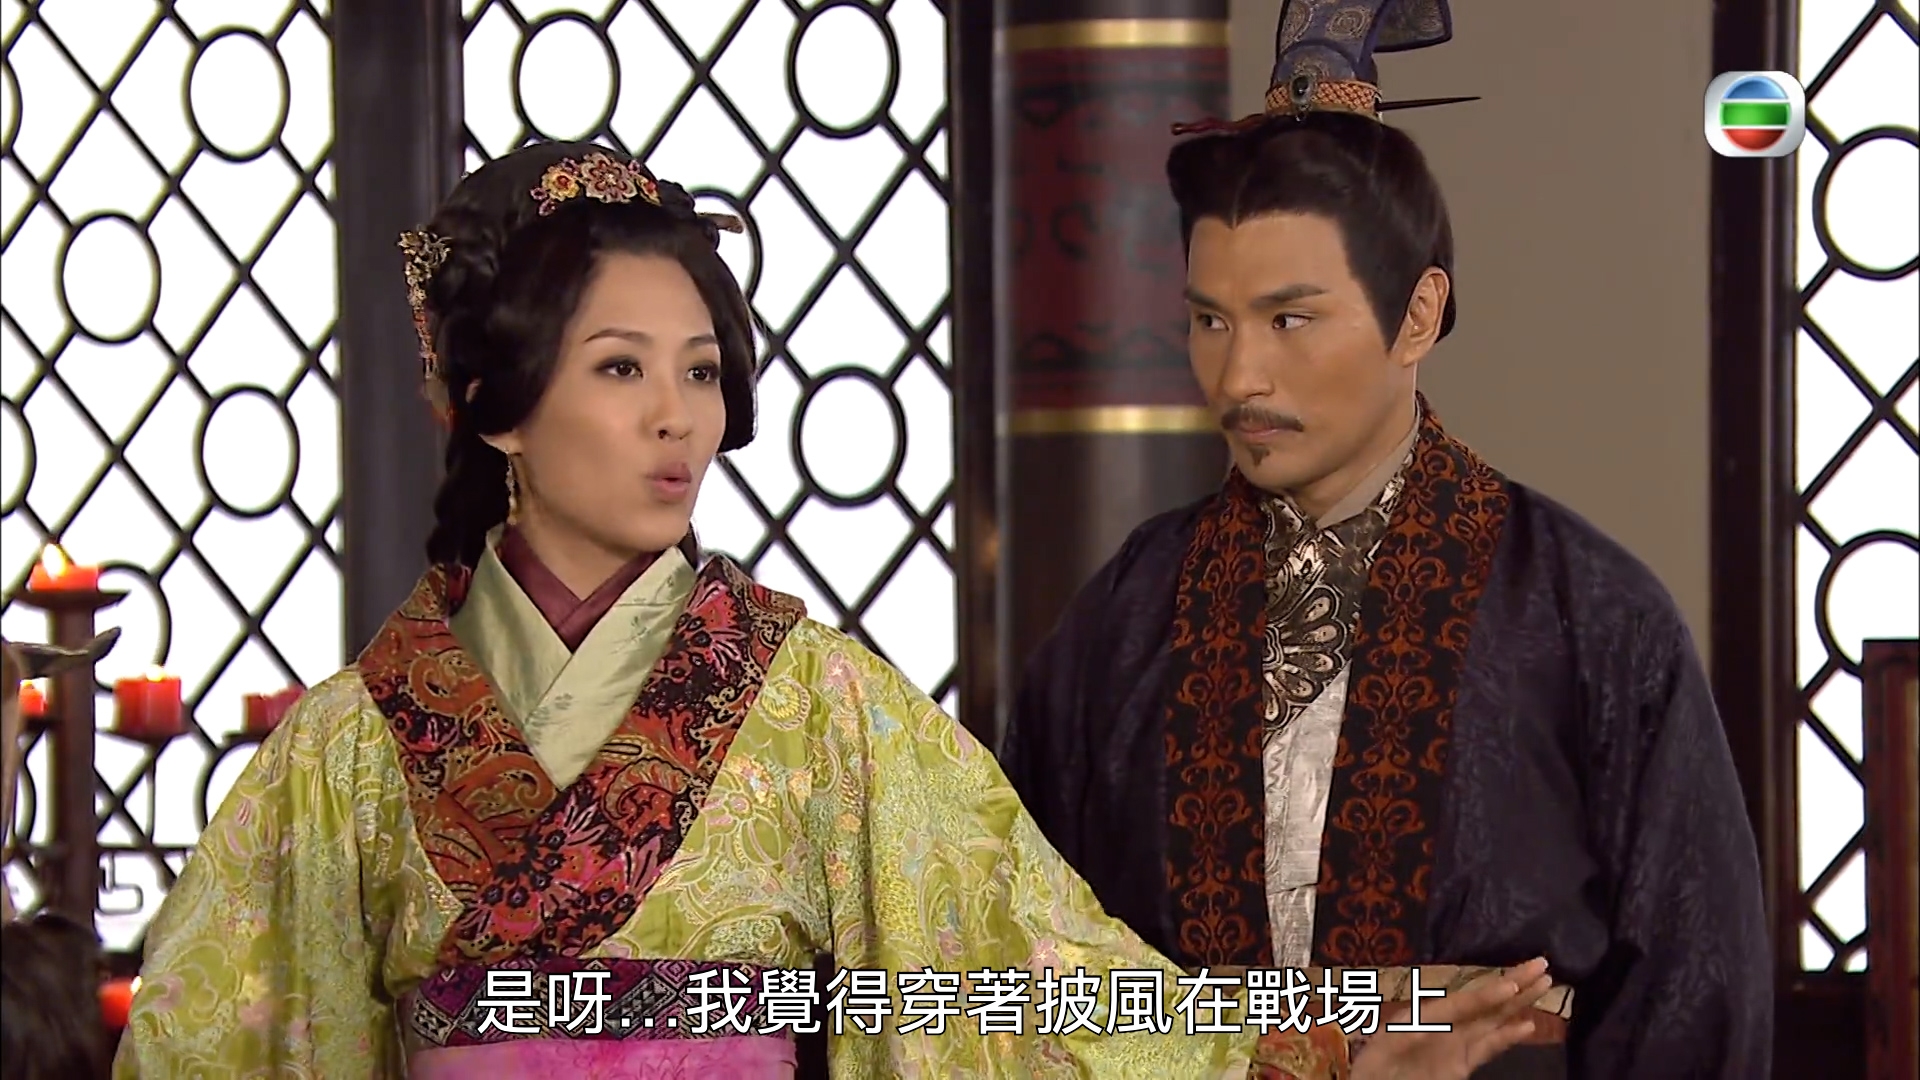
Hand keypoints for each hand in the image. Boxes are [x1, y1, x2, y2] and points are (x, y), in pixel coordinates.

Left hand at [1349, 958, 1553, 1079]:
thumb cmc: (1377, 1064)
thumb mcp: (1390, 1041)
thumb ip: (1410, 1032)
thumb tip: (1426, 1023)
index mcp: (1426, 1013)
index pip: (1465, 1001)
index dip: (1489, 993)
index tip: (1514, 981)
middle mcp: (1447, 1024)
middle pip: (1487, 1002)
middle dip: (1514, 983)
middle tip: (1542, 964)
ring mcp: (1457, 1044)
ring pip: (1495, 1020)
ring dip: (1519, 1003)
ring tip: (1545, 984)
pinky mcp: (1461, 1065)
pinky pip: (1488, 1048)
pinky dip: (1508, 1037)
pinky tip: (1527, 1025)